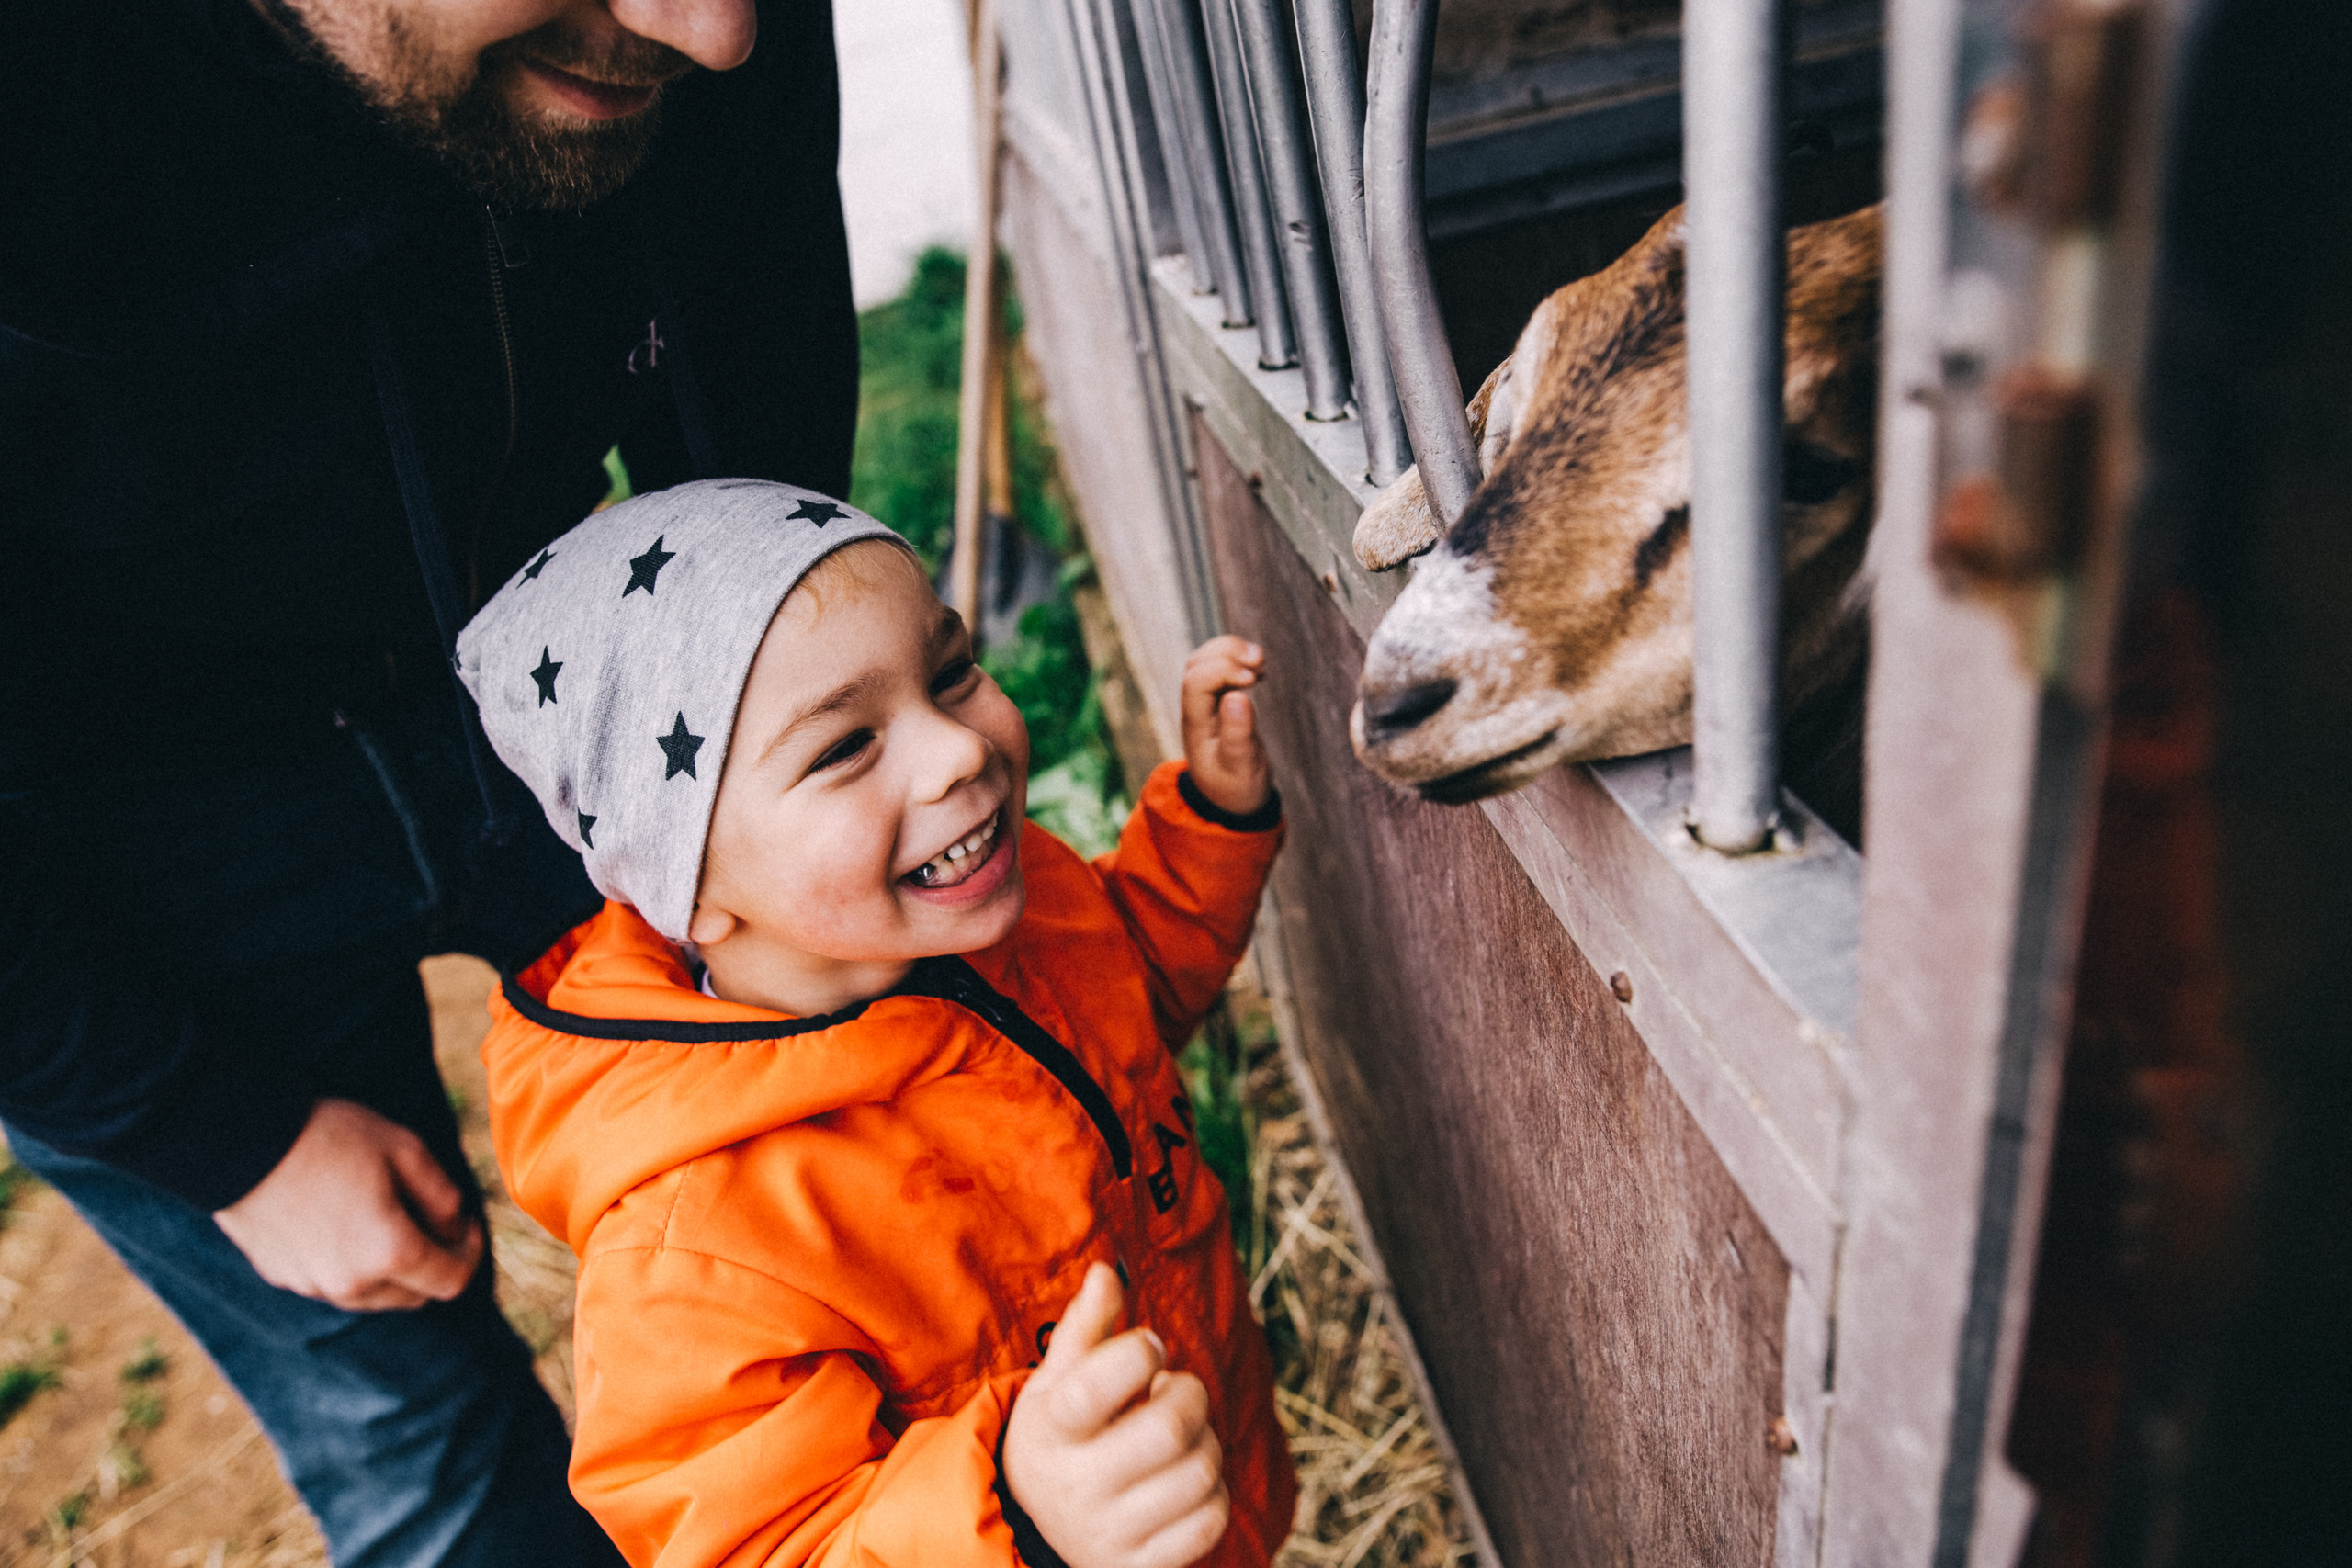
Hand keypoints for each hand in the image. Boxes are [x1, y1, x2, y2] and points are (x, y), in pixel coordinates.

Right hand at [213, 1098, 484, 1311]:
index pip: (452, 1281)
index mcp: (390, 1252)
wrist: (239, 1142)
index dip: (470, 1255)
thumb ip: (442, 1194)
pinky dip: (352, 1266)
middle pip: (414, 1295)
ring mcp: (314, 1286)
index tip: (467, 1226)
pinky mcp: (283, 1278)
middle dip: (433, 1264)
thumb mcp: (404, 1148)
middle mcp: (353, 1283)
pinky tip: (342, 1222)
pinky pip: (334, 1284)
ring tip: (385, 1218)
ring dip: (391, 1270)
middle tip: (430, 1219)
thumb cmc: (328, 1137)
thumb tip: (457, 1225)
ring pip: (374, 1296)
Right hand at [1002, 1264, 1230, 1567]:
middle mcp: (1076, 1486)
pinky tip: (1186, 1484)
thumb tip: (1107, 1272)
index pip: (1099, 1383)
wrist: (1040, 1530)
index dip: (1141, 1350)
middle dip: (1191, 1395)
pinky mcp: (1140, 1567)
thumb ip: (1085, 1327)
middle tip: (1177, 1392)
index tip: (1149, 1348)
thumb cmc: (1062, 1437)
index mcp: (1051, 1429)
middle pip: (1171, 1427)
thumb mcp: (1057, 1382)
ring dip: (1206, 1444)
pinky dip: (1212, 1495)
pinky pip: (1211, 1521)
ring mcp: (1109, 1533)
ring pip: (1201, 1472)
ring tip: (1181, 1440)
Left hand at [1181, 637, 1269, 817]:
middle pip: (1196, 663)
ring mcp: (1206, 704)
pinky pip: (1219, 669)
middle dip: (1226, 653)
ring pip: (1206, 661)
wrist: (1231, 800)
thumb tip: (1237, 697)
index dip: (1223, 670)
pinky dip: (1238, 661)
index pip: (1196, 681)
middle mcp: (1196, 710)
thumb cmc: (1236, 787)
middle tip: (1259, 661)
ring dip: (1231, 651)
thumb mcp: (1241, 768)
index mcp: (1196, 725)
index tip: (1253, 679)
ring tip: (1260, 660)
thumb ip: (1238, 735)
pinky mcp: (1219, 702)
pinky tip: (1259, 670)